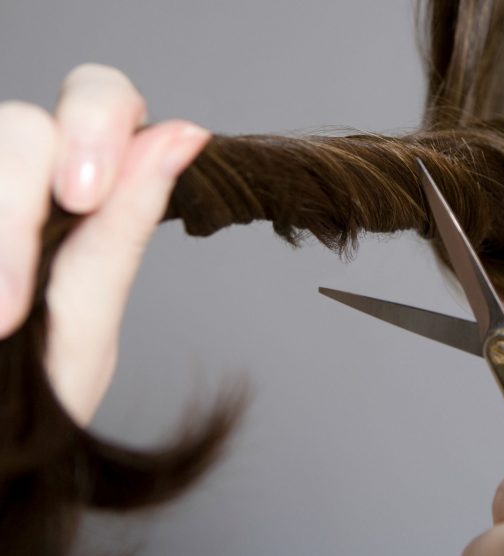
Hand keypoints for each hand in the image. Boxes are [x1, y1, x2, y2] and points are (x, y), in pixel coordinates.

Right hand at [0, 63, 209, 424]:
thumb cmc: (30, 406)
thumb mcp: (82, 325)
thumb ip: (120, 232)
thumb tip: (184, 133)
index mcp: (79, 198)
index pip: (102, 102)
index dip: (98, 124)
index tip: (86, 197)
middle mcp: (18, 187)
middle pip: (25, 122)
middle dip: (24, 188)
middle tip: (21, 285)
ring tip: (2, 321)